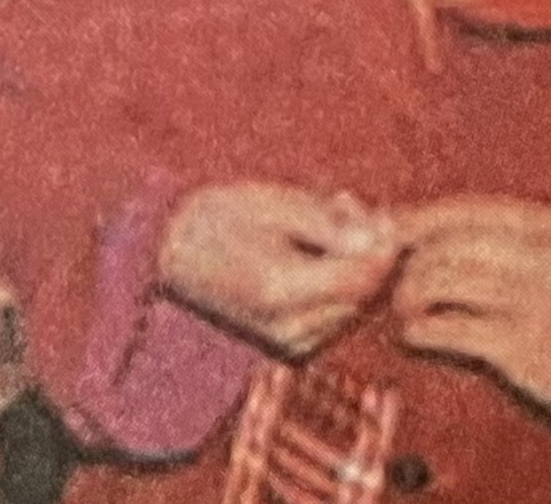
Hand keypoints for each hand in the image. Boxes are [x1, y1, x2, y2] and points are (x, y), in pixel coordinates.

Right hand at [158, 183, 402, 358]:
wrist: (168, 251)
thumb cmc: (216, 217)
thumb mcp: (270, 203)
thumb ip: (328, 223)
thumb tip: (379, 238)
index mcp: (281, 289)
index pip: (361, 277)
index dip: (382, 245)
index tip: (380, 212)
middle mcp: (289, 328)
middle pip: (362, 295)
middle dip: (369, 253)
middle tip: (348, 208)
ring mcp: (289, 343)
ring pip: (354, 307)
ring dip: (355, 268)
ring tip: (328, 225)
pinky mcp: (290, 347)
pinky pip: (336, 317)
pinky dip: (338, 287)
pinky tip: (317, 256)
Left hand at [390, 196, 550, 427]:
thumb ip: (494, 238)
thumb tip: (402, 218)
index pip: (463, 211)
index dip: (413, 220)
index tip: (382, 230)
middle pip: (444, 245)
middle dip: (404, 264)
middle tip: (390, 284)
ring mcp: (541, 303)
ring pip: (439, 281)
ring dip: (405, 298)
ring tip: (402, 312)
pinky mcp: (525, 349)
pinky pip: (447, 327)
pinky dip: (418, 330)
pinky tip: (413, 336)